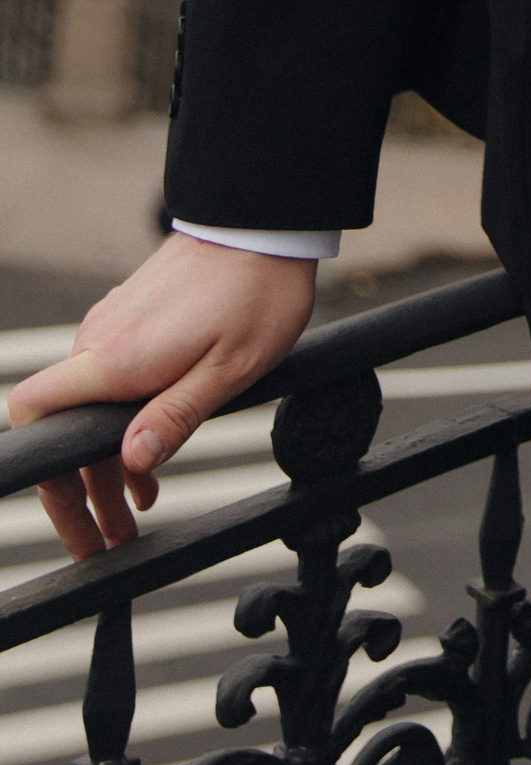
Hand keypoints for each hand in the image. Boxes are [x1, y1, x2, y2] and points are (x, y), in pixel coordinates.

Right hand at [7, 234, 316, 558]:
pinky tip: (150, 461)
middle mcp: (101, 340)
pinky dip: (122, 427)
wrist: (262, 221)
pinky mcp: (132, 316)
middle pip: (65, 428)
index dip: (42, 468)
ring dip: (107, 466)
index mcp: (116, 358)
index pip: (35, 411)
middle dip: (81, 495)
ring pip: (92, 410)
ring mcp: (114, 326)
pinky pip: (112, 383)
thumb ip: (176, 416)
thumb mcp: (229, 368)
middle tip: (106, 543)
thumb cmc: (256, 292)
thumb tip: (130, 462)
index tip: (71, 518)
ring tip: (136, 515)